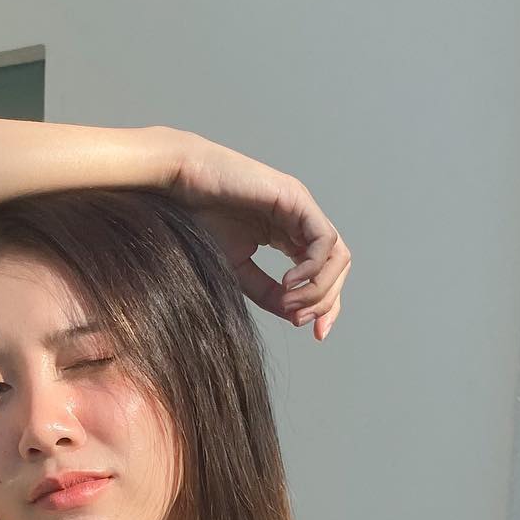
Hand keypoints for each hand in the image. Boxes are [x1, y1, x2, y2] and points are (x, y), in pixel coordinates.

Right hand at [164, 131, 350, 340]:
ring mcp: (302, 210)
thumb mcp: (238, 269)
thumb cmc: (201, 219)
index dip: (325, 306)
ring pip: (337, 256)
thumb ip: (267, 292)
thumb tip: (294, 315)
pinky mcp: (297, 200)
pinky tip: (289, 282)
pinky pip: (324, 240)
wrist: (181, 186)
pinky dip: (313, 268)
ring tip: (291, 304)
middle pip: (337, 268)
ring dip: (319, 289)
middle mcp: (301, 223)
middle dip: (325, 301)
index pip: (324, 275)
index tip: (315, 333)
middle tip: (299, 319)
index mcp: (289, 237)